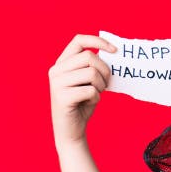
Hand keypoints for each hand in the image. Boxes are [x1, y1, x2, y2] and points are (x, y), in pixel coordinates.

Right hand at [49, 34, 116, 148]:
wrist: (71, 130)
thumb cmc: (83, 104)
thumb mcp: (88, 81)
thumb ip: (93, 67)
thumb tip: (112, 52)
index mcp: (61, 63)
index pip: (78, 40)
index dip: (98, 41)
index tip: (115, 50)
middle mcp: (56, 70)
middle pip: (89, 57)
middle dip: (105, 70)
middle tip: (106, 84)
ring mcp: (56, 83)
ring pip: (91, 73)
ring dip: (101, 85)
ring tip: (96, 94)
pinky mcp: (62, 97)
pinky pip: (90, 90)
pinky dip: (96, 97)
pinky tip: (90, 103)